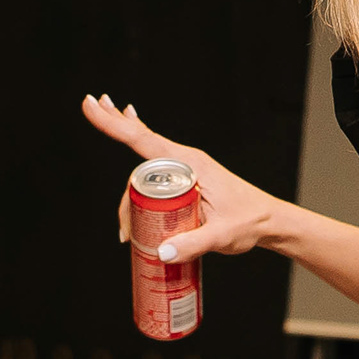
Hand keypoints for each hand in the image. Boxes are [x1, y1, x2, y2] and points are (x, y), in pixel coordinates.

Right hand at [83, 94, 284, 264]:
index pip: (144, 141)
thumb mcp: (221, 236)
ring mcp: (188, 167)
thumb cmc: (249, 224)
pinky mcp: (190, 178)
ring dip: (125, 154)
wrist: (270, 221)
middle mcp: (186, 160)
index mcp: (190, 164)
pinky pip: (157, 163)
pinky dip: (140, 151)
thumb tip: (158, 253)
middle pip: (140, 145)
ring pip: (146, 159)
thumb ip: (192, 244)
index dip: (115, 124)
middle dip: (113, 125)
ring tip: (110, 156)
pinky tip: (133, 131)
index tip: (93, 105)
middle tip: (88, 105)